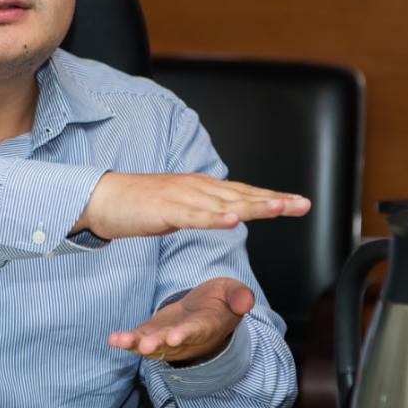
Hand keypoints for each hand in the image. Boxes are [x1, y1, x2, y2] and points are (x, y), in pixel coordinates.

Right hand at [76, 171, 308, 240]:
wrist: (103, 198)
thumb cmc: (140, 205)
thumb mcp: (180, 208)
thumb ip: (204, 210)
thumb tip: (226, 214)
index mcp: (202, 188)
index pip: (244, 193)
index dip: (272, 198)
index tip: (299, 203)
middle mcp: (197, 188)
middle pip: (243, 195)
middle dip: (275, 201)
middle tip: (304, 204)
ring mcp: (182, 197)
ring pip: (224, 203)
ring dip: (254, 206)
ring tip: (280, 209)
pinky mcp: (166, 210)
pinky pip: (194, 216)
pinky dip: (215, 218)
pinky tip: (232, 220)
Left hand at [107, 277, 253, 363]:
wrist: (208, 312)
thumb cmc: (222, 301)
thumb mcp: (233, 292)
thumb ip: (239, 296)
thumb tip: (246, 301)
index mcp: (207, 326)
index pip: (196, 331)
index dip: (186, 334)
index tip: (176, 336)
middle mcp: (186, 338)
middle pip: (170, 344)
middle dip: (157, 344)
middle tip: (145, 346)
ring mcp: (168, 338)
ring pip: (152, 345)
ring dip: (136, 344)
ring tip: (121, 341)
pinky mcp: (154, 333)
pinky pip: (139, 339)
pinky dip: (127, 341)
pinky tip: (113, 338)